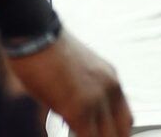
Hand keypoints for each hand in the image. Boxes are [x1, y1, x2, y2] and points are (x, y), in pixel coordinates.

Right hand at [8, 30, 131, 135]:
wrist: (34, 35)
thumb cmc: (47, 51)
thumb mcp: (78, 72)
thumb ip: (86, 96)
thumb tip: (80, 122)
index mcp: (111, 80)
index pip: (125, 120)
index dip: (115, 135)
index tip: (103, 136)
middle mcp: (109, 89)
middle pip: (121, 132)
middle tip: (91, 135)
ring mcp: (96, 100)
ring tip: (76, 133)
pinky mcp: (79, 110)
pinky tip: (66, 135)